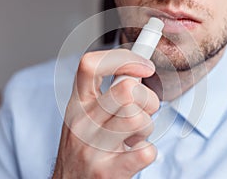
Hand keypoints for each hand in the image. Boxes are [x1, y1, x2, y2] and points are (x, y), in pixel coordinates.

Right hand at [53, 49, 159, 178]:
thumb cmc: (85, 147)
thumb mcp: (87, 115)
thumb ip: (108, 93)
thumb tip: (137, 70)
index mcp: (77, 104)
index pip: (91, 65)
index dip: (123, 58)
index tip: (144, 67)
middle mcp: (82, 122)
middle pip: (127, 90)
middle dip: (148, 99)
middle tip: (143, 110)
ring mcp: (93, 148)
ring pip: (139, 119)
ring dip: (147, 127)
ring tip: (133, 136)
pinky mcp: (108, 171)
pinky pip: (146, 151)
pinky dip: (148, 151)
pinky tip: (133, 154)